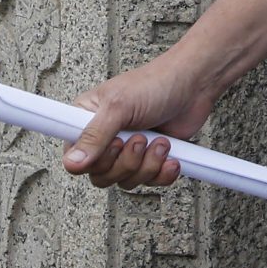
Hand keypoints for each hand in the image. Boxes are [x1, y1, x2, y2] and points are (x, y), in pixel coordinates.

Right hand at [60, 51, 218, 190]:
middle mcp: (104, 138)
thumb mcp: (119, 106)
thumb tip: (72, 163)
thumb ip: (94, 136)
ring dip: (147, 164)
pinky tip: (171, 156)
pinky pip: (148, 183)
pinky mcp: (149, 160)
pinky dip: (162, 173)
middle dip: (126, 162)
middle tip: (140, 139)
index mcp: (86, 120)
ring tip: (160, 141)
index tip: (115, 142)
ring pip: (125, 181)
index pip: (73, 159)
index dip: (93, 160)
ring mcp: (127, 151)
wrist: (194, 85)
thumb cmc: (155, 84)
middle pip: (101, 176)